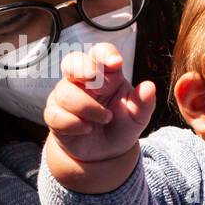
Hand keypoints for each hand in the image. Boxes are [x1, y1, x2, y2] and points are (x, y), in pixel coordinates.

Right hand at [43, 42, 155, 164]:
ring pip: (65, 92)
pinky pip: (55, 114)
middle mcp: (83, 81)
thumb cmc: (122, 125)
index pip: (100, 53)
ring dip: (88, 107)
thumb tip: (149, 87)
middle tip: (93, 78)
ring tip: (105, 118)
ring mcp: (66, 96)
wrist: (107, 151)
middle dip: (81, 67)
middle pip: (72, 61)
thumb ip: (143, 103)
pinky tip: (86, 129)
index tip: (115, 63)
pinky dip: (73, 124)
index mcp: (106, 74)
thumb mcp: (137, 117)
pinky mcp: (55, 115)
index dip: (105, 54)